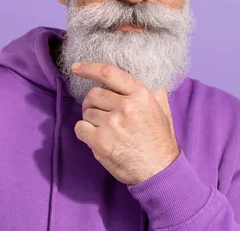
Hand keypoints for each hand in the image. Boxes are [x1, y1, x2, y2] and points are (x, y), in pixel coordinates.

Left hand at [72, 62, 179, 185]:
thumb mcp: (163, 111)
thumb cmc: (160, 142)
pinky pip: (80, 128)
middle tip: (99, 112)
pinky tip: (95, 137)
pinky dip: (84, 132)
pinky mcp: (100, 141)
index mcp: (141, 95)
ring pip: (87, 111)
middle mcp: (126, 106)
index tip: (77, 68)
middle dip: (93, 102)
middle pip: (94, 94)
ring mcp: (112, 123)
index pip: (108, 73)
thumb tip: (149, 80)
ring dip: (91, 119)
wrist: (159, 172)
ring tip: (105, 130)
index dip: (89, 68)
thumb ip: (154, 93)